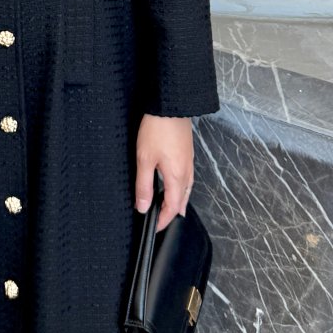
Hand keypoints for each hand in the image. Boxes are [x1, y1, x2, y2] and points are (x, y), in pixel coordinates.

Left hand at [135, 114, 193, 231]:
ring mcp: (189, 161)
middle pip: (182, 200)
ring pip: (186, 188)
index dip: (163, 220)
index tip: (154, 227)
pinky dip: (181, 187)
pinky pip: (187, 177)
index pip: (172, 207)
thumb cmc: (157, 129)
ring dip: (178, 201)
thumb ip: (144, 185)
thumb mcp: (145, 159)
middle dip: (172, 213)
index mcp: (177, 176)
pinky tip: (175, 183)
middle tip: (162, 222)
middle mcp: (187, 171)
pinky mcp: (187, 152)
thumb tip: (143, 208)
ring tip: (170, 208)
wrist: (171, 104)